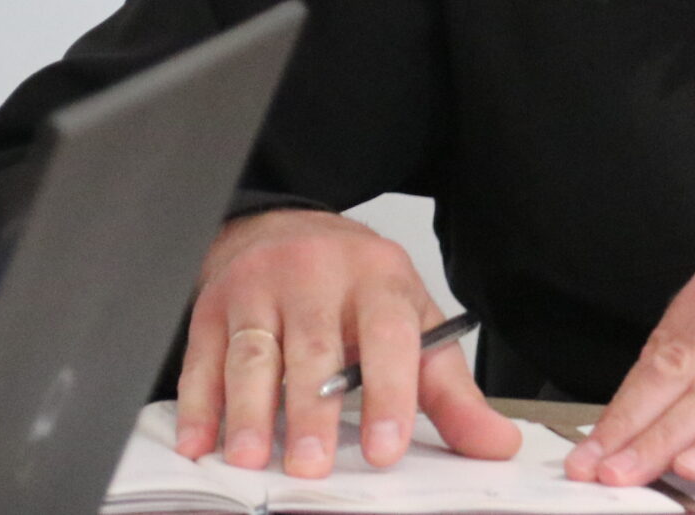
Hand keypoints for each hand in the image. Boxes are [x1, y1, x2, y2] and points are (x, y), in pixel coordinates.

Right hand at [173, 210, 517, 475]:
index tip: (386, 446)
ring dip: (248, 410)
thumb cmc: (356, 287)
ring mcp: (260, 288)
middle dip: (311, 409)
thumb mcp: (415, 324)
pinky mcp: (214, 306)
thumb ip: (450, 390)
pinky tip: (201, 441)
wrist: (286, 228)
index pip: (388, 333)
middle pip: (314, 347)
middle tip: (310, 465)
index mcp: (377, 278)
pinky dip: (198, 404)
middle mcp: (316, 276)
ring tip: (251, 457)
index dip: (388, 391)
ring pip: (252, 352)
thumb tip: (496, 444)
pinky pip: (202, 358)